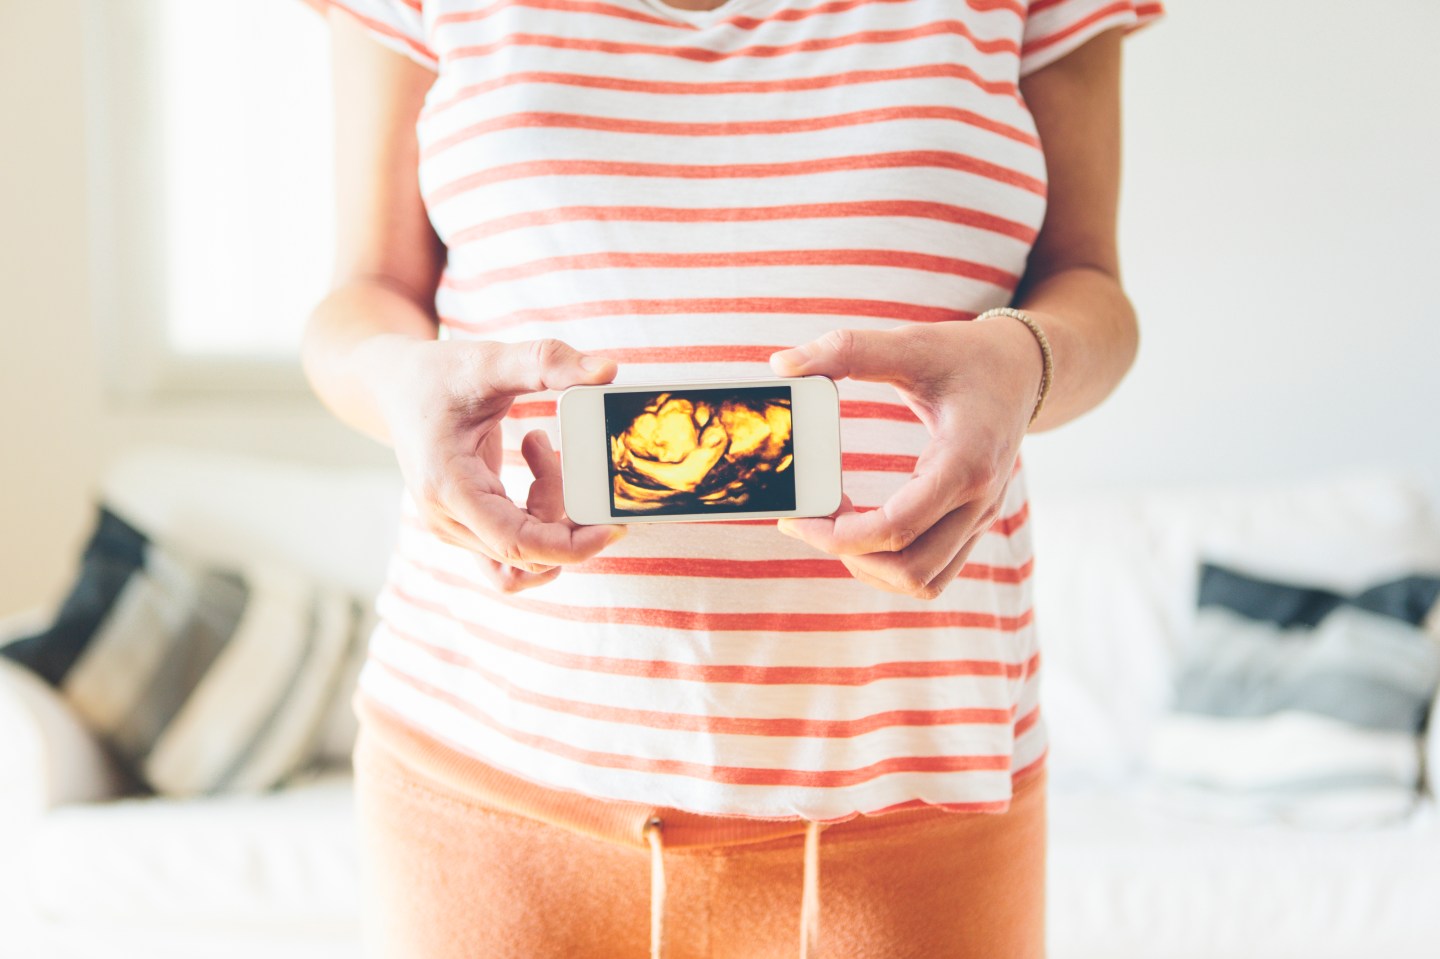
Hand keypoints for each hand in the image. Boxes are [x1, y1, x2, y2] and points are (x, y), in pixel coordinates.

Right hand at [364, 335, 628, 592]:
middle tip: (569, 455)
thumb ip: (546, 362)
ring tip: (544, 454)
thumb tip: (607, 369)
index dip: (572, 546)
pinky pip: (516, 549)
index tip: (613, 526)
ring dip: (552, 515)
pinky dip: (540, 520)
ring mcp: (456, 529)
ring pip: (525, 554)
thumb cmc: (438, 374)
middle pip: (529, 551)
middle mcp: (447, 520)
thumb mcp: (489, 361)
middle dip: (566, 514)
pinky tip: (538, 467)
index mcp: (449, 488)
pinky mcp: (469, 526)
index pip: (517, 545)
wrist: (395, 385)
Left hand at [767, 317, 1043, 599]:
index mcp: (965, 461)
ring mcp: (980, 518)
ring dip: (871, 567)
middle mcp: (979, 501)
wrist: (1023, 370)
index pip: (897, 527)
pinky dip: (891, 564)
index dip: (839, 535)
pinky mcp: (973, 524)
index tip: (798, 516)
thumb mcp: (910, 343)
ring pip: (923, 581)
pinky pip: (932, 571)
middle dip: (850, 555)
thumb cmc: (967, 356)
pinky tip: (863, 526)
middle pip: (910, 570)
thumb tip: (782, 364)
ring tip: (836, 524)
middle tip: (812, 518)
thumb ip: (847, 350)